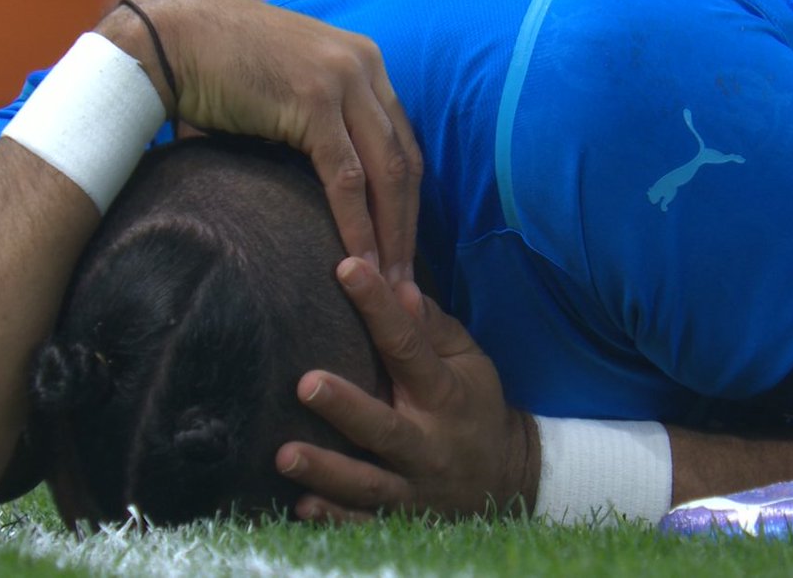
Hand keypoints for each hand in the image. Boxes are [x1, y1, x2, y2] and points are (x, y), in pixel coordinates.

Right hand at [96, 0, 421, 283]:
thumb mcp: (284, 93)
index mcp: (363, 63)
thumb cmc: (215, 70)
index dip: (405, 202)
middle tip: (407, 283)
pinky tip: (360, 261)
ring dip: (390, 235)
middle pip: (405, 161)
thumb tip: (311, 189)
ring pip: (386, 172)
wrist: (171, 36)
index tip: (401, 250)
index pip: (401, 143)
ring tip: (389, 284)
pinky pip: (346, 176)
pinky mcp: (315, 100)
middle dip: (407, 228)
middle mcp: (364, 67)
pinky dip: (356, 224)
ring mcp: (343, 80)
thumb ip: (312, 128)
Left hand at [275, 256, 538, 520]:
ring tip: (284, 456)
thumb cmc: (473, 405)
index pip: (408, 347)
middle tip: (305, 384)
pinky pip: (364, 523)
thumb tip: (398, 285)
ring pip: (367, 483)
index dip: (378, 307)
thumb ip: (432, 327)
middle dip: (345, 408)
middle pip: (383, 427)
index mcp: (445, 395)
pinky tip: (301, 506)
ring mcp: (412, 486)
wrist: (507, 480)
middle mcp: (428, 443)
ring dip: (326, 471)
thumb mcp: (469, 361)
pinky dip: (335, 517)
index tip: (346, 269)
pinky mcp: (400, 518)